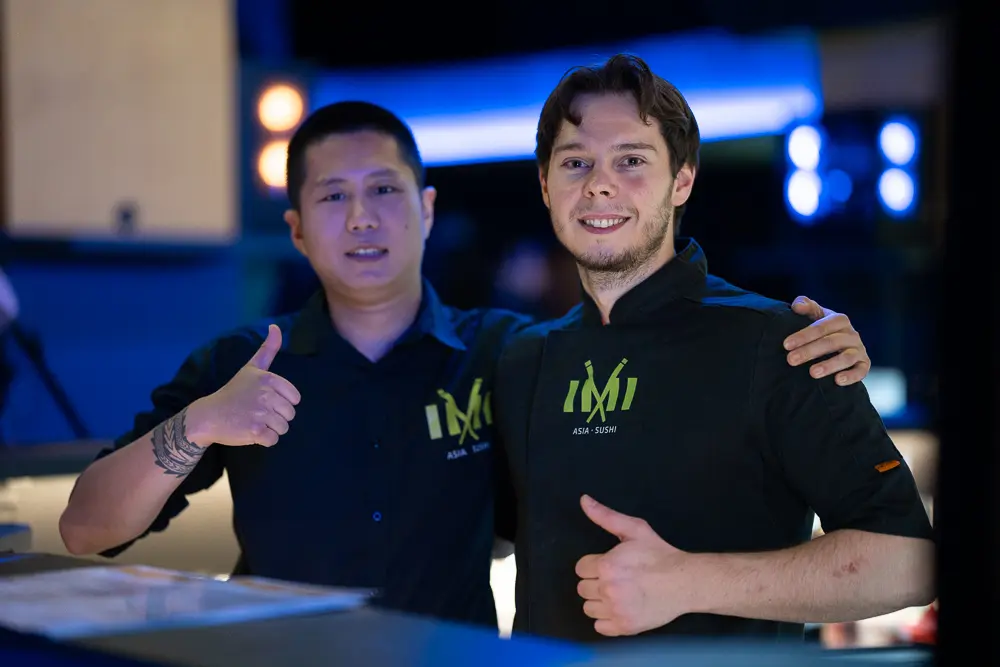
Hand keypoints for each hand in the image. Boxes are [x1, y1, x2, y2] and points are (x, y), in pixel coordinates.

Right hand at [188, 324, 300, 446]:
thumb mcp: (251, 368)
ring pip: (283, 428)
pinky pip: (273, 440)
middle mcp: (266, 395)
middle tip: (257, 413)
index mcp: (269, 379)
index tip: (265, 401)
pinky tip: (251, 432)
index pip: (295, 399)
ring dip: (271, 429)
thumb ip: (267, 349)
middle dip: (276, 417)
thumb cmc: (233, 392)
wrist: (208, 415)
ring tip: (254, 422)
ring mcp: (260, 413)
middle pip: (290, 415)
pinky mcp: (255, 431)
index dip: (282, 403)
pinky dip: (264, 440)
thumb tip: (276, 326)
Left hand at [575, 495, 692, 635]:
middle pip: (582, 589)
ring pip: (588, 608)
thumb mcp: (634, 529)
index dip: (594, 565)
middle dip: (595, 582)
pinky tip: (620, 608)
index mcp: (607, 566)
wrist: (684, 582)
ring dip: (599, 601)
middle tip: (616, 578)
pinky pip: (599, 627)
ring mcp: (616, 611)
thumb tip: (584, 500)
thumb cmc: (659, 555)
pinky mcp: (624, 627)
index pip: (580, 568)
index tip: (609, 565)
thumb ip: (605, 516)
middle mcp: (608, 590)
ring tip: (618, 593)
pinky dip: (607, 619)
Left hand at [784, 296, 869, 385]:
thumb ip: (806, 306)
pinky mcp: (864, 364)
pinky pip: (861, 370)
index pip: (821, 326)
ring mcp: (859, 349)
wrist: (839, 344)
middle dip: (810, 351)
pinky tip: (837, 381)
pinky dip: (851, 376)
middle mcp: (852, 334)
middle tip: (791, 360)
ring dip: (829, 365)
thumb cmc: (822, 328)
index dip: (804, 335)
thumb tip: (797, 306)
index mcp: (839, 320)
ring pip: (846, 357)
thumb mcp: (815, 314)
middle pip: (831, 342)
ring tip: (812, 373)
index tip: (786, 345)